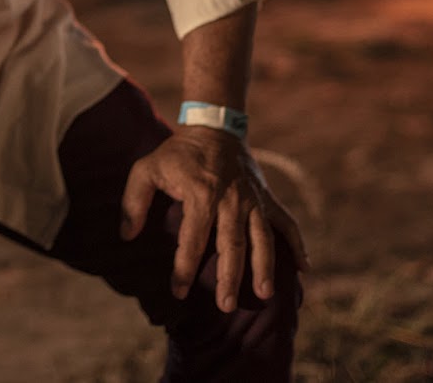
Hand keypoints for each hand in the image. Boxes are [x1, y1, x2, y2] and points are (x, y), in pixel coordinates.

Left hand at [119, 126, 308, 311]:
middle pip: (232, 244)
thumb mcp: (146, 169)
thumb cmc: (177, 153)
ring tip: (264, 294)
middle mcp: (231, 200)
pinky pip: (286, 222)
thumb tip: (126, 236)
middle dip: (229, 277)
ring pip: (262, 238)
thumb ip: (133, 202)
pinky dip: (298, 244)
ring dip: (264, 267)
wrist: (214, 126)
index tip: (178, 292)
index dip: (184, 268)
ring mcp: (253, 199)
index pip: (192, 239)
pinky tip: (305, 268)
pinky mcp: (267, 197)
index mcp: (201, 195)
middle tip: (225, 305)